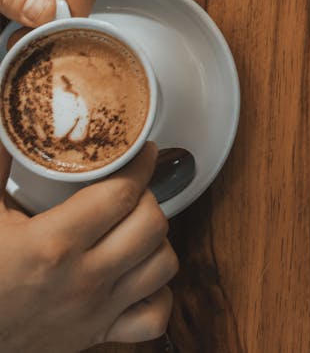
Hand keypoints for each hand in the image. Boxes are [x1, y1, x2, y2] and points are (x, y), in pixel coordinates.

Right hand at [0, 142, 175, 351]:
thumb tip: (7, 112)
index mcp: (54, 244)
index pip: (122, 195)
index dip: (141, 166)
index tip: (143, 152)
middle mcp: (83, 279)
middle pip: (152, 225)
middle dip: (148, 199)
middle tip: (133, 189)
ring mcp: (96, 312)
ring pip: (162, 266)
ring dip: (156, 241)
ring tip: (135, 226)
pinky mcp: (99, 336)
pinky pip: (155, 318)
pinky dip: (157, 294)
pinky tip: (138, 274)